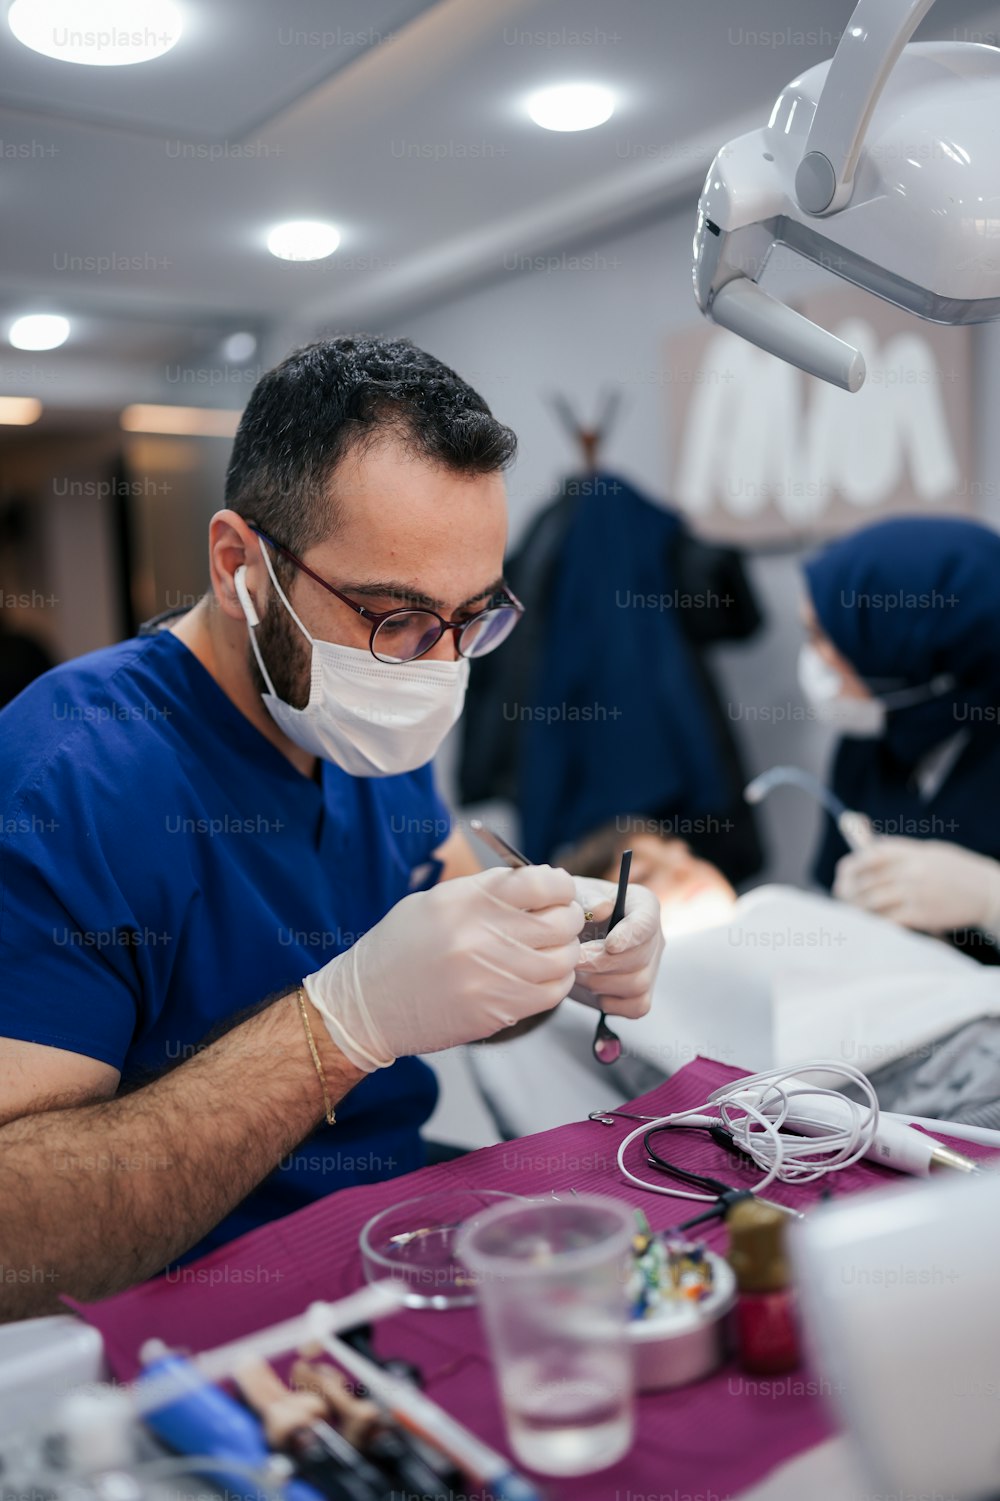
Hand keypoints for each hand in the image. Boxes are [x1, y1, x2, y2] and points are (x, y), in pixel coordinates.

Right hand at [303, 865, 583, 1070]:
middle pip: (559, 922)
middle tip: (561, 919)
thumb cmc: (401, 947)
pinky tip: (544, 974)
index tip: (559, 889)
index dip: (560, 884)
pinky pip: (552, 993)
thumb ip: (488, 892)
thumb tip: (540, 886)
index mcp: (466, 901)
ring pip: (563, 959)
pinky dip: (558, 980)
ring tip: (552, 948)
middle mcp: (481, 936)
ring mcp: (491, 977)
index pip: (539, 883)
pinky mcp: (496, 1011)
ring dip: (566, 950)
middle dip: (568, 917)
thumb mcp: (437, 901)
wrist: (368, 1004)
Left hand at [569, 877, 663, 1018]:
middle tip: (575, 959)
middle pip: (641, 958)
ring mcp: (651, 968)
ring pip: (637, 984)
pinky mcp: (641, 994)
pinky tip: (590, 987)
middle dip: (603, 962)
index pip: (647, 922)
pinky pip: (635, 1006)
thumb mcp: (576, 895)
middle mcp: (653, 937)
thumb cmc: (574, 910)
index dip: (630, 935)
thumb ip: (587, 898)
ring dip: (600, 982)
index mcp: (642, 905)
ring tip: (577, 971)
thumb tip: (601, 908)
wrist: (567, 936)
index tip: (610, 945)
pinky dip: (609, 1001)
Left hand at [834, 837, 999, 934]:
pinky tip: (871, 924)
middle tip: (843, 897)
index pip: (871, 855)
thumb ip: (901, 852)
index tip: (845, 873)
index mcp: (913, 852)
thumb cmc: (957, 871)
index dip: (853, 864)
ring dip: (859, 909)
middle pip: (867, 880)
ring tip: (854, 912)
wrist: (987, 893)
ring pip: (872, 902)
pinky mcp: (920, 915)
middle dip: (851, 890)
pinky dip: (875, 923)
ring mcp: (915, 893)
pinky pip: (887, 920)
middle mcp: (911, 871)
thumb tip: (867, 850)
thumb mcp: (931, 852)